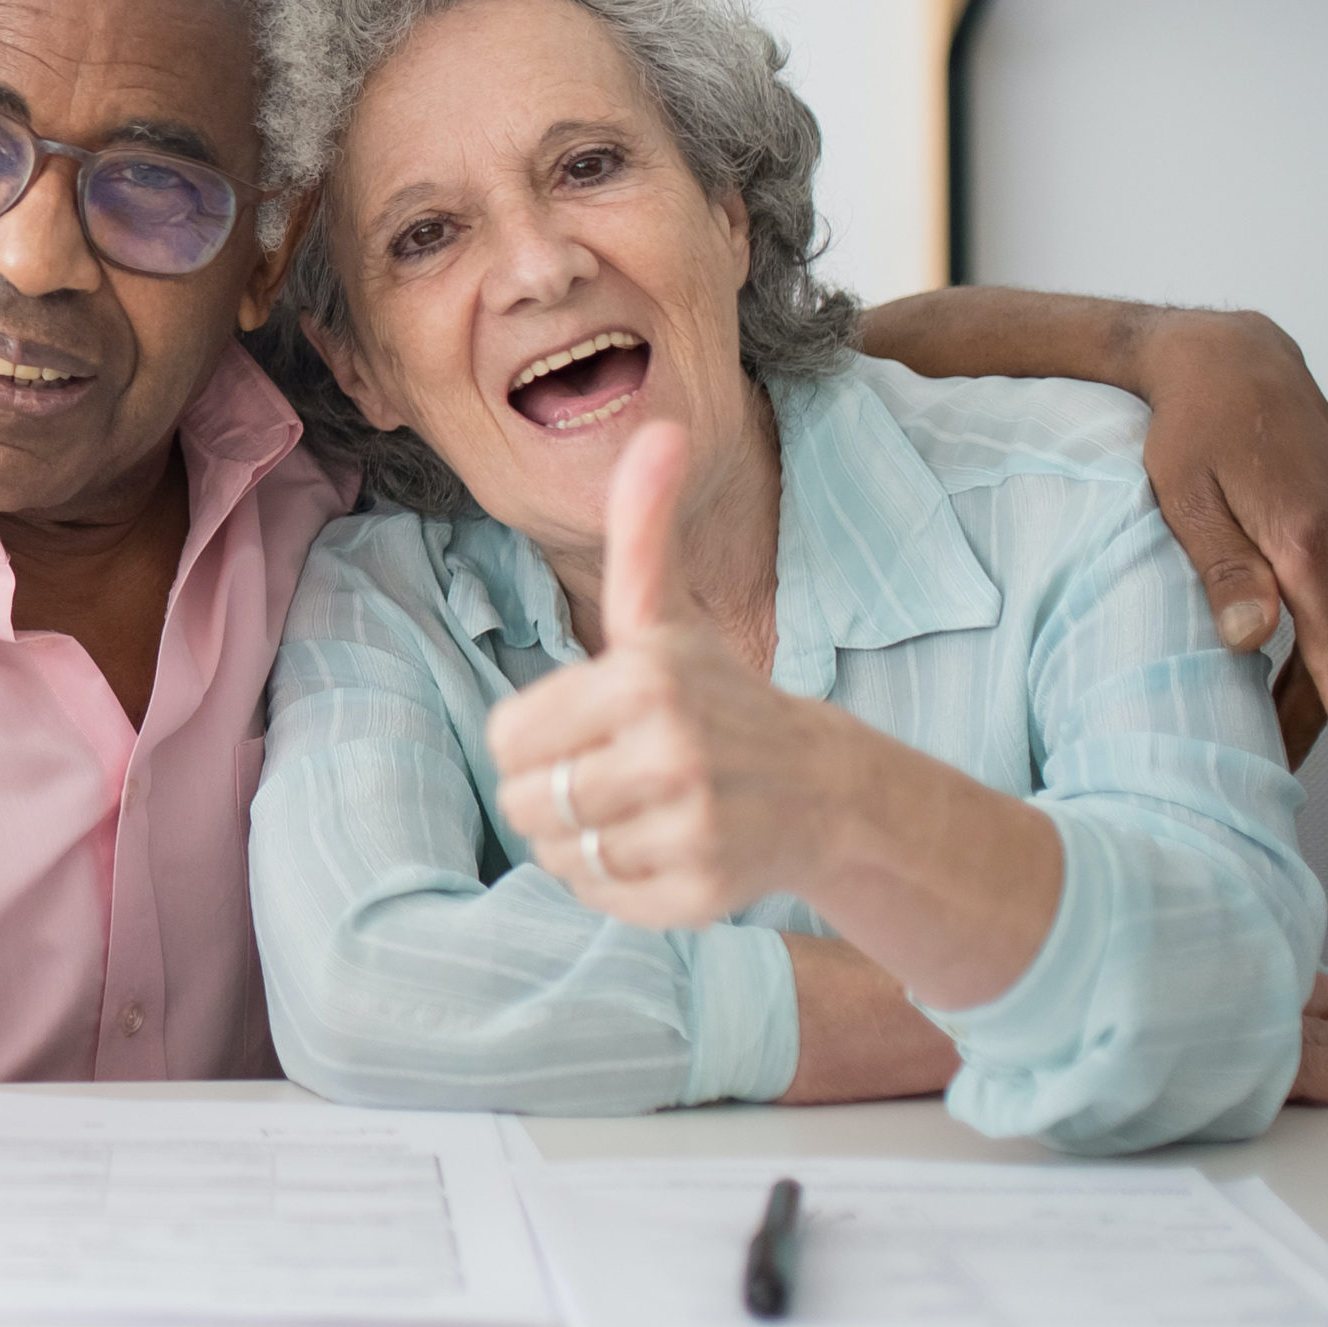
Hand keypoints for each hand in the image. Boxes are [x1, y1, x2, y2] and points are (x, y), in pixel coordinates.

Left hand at [488, 422, 844, 929]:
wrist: (820, 786)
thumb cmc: (716, 693)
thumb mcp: (667, 611)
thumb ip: (642, 527)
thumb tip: (659, 429)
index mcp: (646, 677)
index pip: (507, 737)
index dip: (533, 739)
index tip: (583, 728)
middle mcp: (673, 751)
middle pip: (525, 802)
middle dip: (553, 793)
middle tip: (607, 774)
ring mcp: (692, 826)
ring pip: (557, 854)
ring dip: (578, 840)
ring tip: (632, 810)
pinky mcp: (702, 892)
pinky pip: (599, 897)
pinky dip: (613, 882)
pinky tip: (657, 848)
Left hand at [1132, 310, 1327, 800]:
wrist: (1234, 359)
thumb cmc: (1194, 426)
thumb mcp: (1186, 496)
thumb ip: (1220, 570)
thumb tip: (1249, 641)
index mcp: (1311, 542)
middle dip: (1323, 722)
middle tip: (1279, 775)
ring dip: (1320, 684)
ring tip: (1275, 737)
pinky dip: (1325, 643)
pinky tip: (1291, 671)